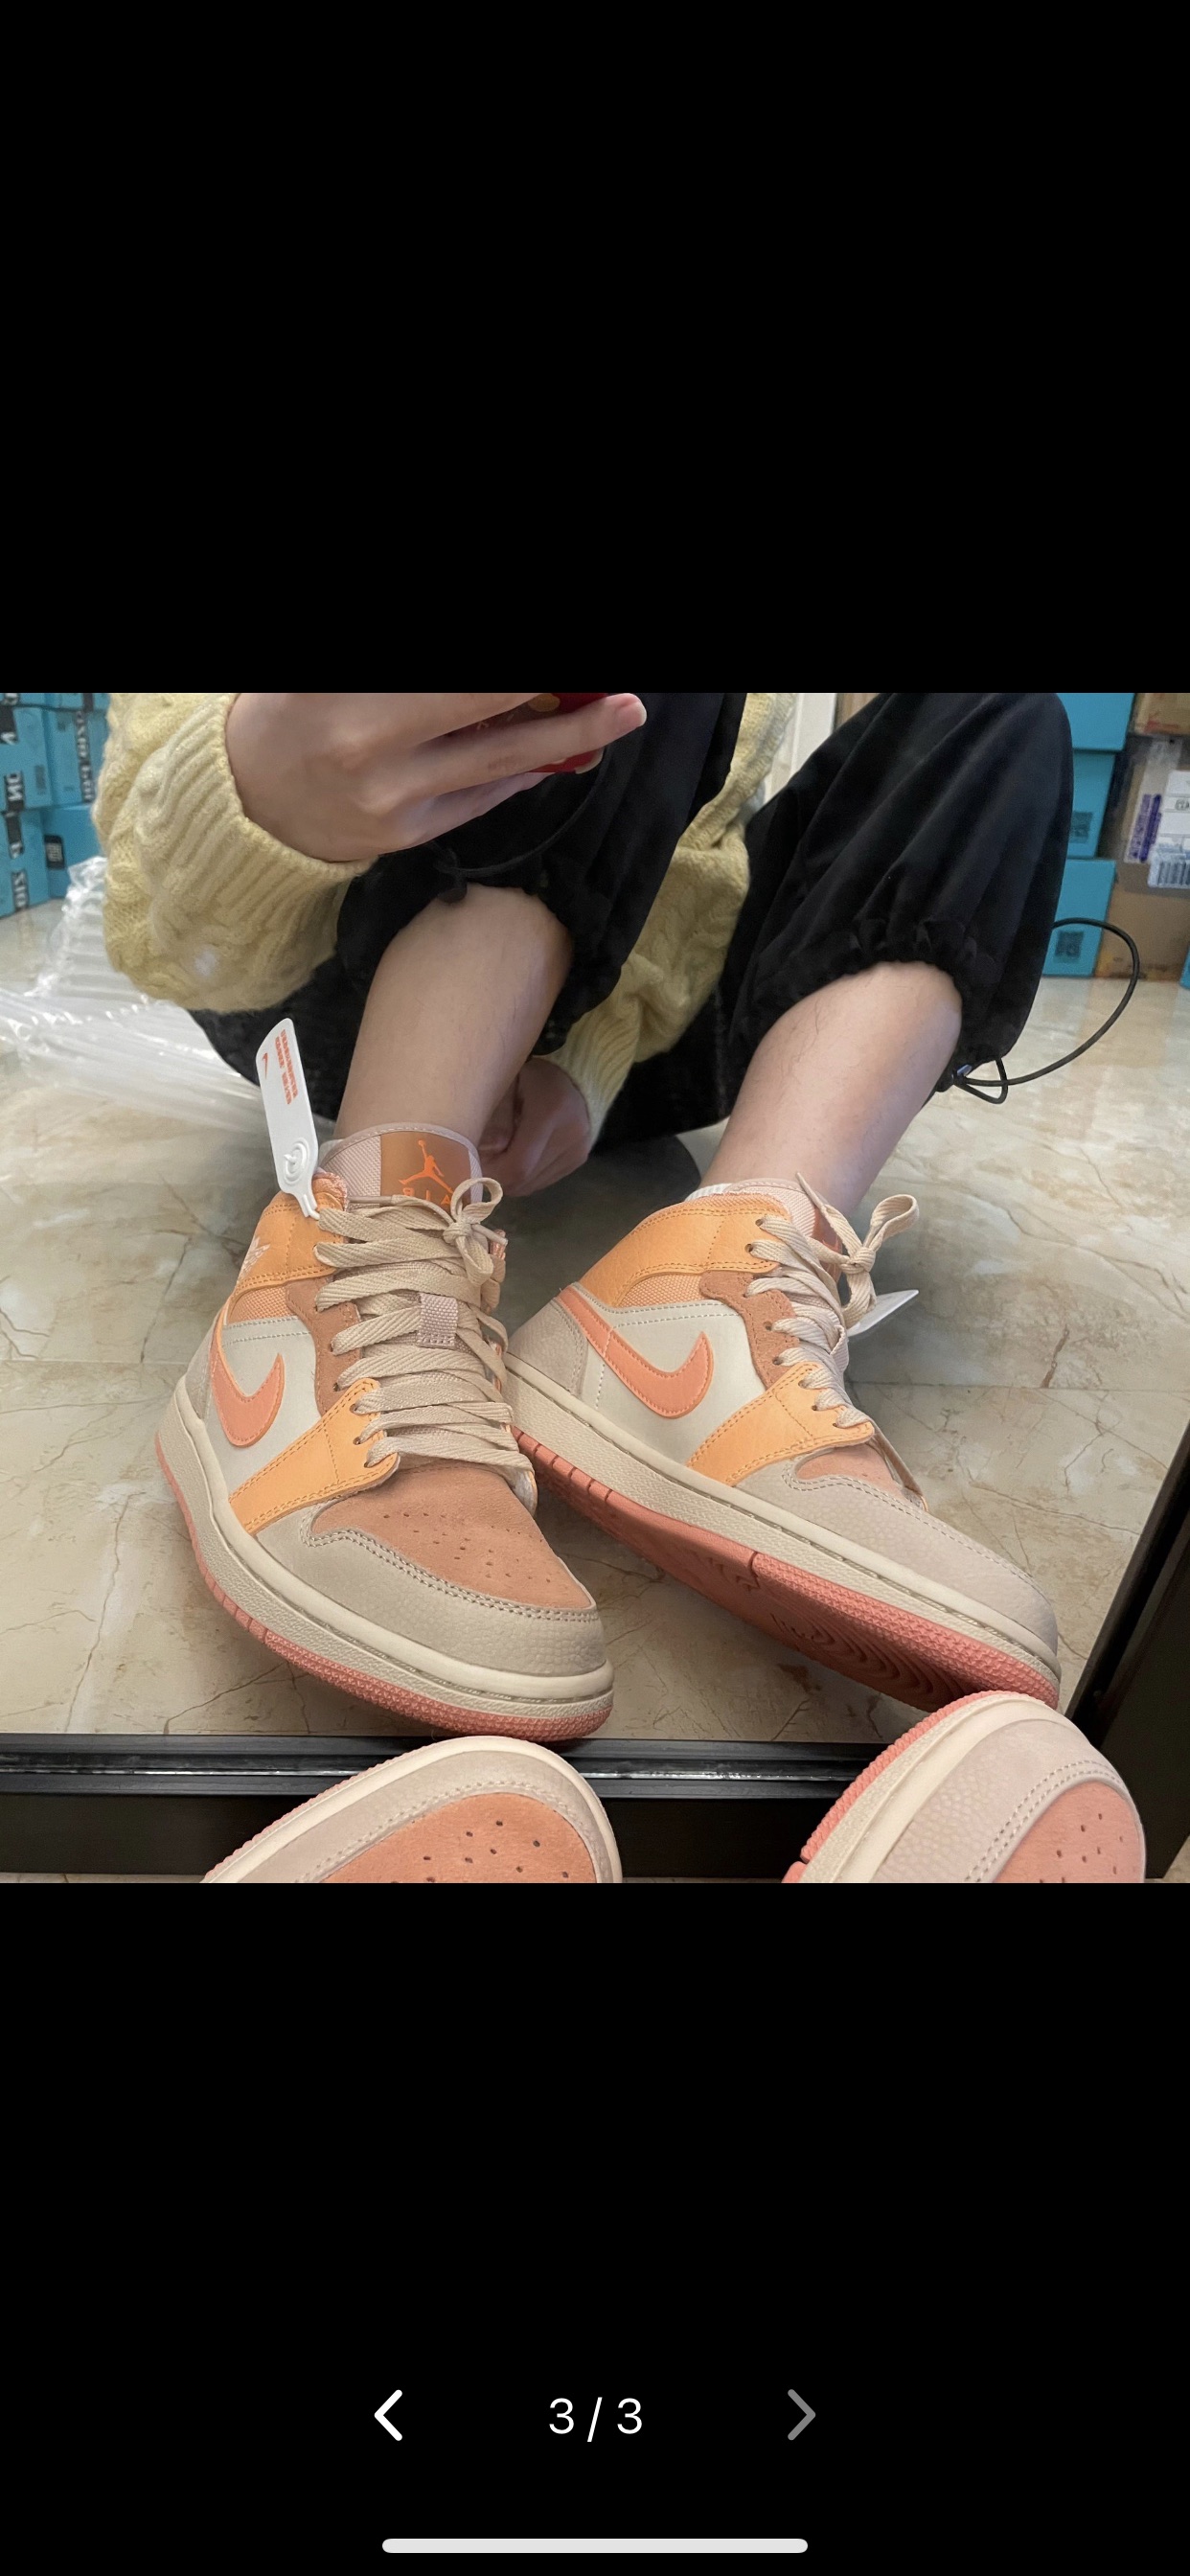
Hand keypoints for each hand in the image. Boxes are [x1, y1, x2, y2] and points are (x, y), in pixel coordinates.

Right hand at [225, 692, 646, 866]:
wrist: (245, 800)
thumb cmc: (293, 709)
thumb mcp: (325, 676)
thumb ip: (403, 677)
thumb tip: (498, 688)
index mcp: (346, 693)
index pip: (459, 682)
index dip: (517, 675)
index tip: (566, 666)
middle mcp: (368, 740)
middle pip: (486, 702)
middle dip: (555, 691)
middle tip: (618, 686)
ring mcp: (391, 795)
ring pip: (499, 759)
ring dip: (568, 734)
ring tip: (621, 713)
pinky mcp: (406, 834)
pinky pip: (482, 795)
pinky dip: (526, 769)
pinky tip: (565, 750)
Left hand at [478, 1058, 591, 1196]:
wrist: (572, 1077)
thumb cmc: (531, 1078)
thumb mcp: (508, 1086)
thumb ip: (497, 1118)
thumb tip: (484, 1152)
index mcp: (550, 1112)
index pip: (519, 1165)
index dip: (492, 1174)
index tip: (471, 1166)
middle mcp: (570, 1136)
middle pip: (524, 1179)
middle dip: (496, 1177)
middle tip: (479, 1160)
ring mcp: (577, 1151)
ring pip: (531, 1185)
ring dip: (508, 1179)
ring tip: (498, 1156)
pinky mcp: (577, 1160)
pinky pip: (541, 1182)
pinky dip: (523, 1178)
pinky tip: (516, 1157)